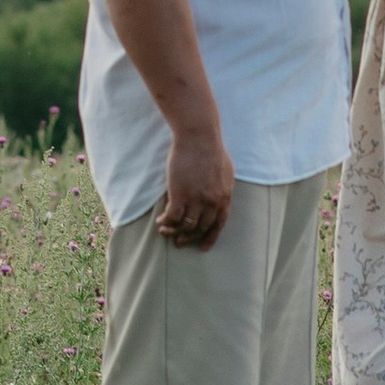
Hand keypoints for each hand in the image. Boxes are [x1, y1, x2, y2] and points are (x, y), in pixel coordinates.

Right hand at [156, 121, 234, 248]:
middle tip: (179, 242)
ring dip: (174, 231)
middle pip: (200, 228)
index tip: (202, 247)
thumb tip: (218, 197)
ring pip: (185, 226)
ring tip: (164, 231)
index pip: (218, 224)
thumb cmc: (211, 148)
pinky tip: (159, 221)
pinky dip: (165, 222)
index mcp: (224, 197)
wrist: (199, 137)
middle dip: (189, 237)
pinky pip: (172, 218)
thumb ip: (221, 188)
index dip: (210, 237)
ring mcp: (196, 200)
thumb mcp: (225, 171)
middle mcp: (212, 203)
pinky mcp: (180, 195)